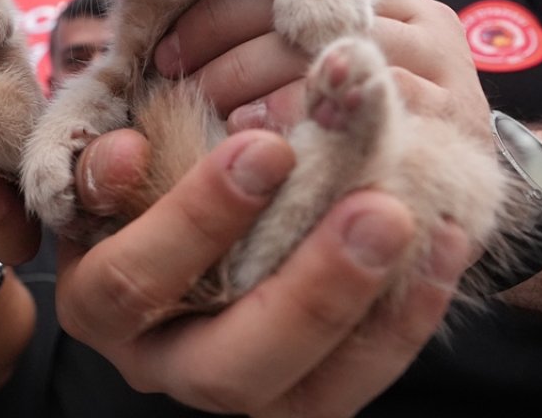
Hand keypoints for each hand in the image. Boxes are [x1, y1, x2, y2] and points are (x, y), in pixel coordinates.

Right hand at [60, 130, 469, 415]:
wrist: (179, 212)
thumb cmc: (134, 173)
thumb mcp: (106, 159)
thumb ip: (103, 161)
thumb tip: (124, 154)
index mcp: (98, 303)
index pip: (131, 283)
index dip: (193, 221)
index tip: (265, 147)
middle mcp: (160, 361)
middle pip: (225, 369)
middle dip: (307, 294)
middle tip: (376, 212)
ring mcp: (236, 384)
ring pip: (302, 394)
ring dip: (366, 309)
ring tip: (410, 223)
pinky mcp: (300, 392)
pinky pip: (360, 376)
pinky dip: (407, 315)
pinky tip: (443, 244)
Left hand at [153, 0, 490, 138]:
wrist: (458, 194)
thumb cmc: (363, 122)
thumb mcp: (331, 60)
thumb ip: (284, 18)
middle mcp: (420, 9)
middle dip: (222, 20)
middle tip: (170, 59)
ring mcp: (440, 58)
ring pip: (326, 42)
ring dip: (245, 74)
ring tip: (200, 101)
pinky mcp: (450, 113)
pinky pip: (361, 102)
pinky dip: (294, 117)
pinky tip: (254, 134)